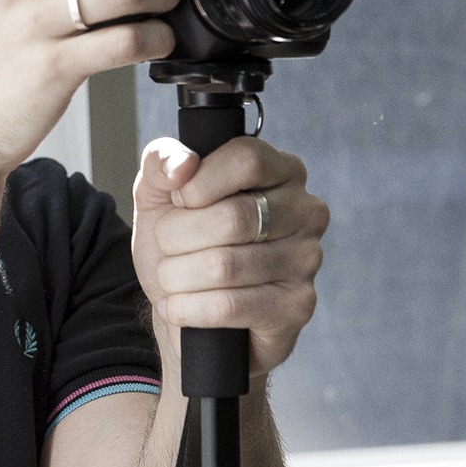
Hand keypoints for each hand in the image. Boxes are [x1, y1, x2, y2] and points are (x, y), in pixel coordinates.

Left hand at [130, 135, 326, 375]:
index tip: (179, 200)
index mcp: (281, 171)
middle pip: (234, 217)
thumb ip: (160, 162)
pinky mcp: (297, 306)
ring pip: (224, 265)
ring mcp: (307, 260)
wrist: (183, 307)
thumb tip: (183, 165)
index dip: (199, 183)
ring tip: (172, 277)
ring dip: (177, 275)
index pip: (247, 159)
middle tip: (168, 247)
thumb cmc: (180, 244)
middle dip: (177, 236)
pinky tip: (178, 305)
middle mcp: (306, 211)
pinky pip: (228, 306)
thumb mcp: (158, 194)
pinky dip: (187, 307)